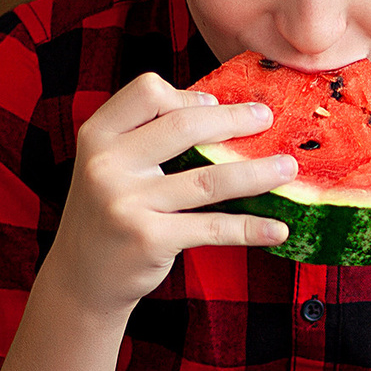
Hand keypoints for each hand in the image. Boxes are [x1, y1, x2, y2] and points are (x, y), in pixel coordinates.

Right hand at [45, 73, 295, 312]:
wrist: (81, 278)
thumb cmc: (109, 212)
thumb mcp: (110, 165)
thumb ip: (147, 136)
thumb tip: (221, 109)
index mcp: (98, 136)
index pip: (147, 92)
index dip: (187, 95)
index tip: (215, 105)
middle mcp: (107, 165)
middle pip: (184, 125)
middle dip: (234, 120)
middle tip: (267, 119)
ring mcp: (126, 203)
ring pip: (209, 179)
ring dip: (257, 173)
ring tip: (289, 168)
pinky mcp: (148, 239)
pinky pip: (212, 228)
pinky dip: (251, 228)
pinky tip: (278, 228)